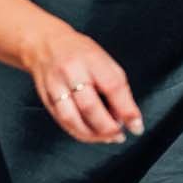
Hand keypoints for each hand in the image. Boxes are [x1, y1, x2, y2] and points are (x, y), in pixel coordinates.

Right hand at [23, 20, 142, 142]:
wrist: (45, 44)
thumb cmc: (80, 52)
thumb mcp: (104, 60)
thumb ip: (116, 86)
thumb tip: (125, 115)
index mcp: (91, 59)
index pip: (113, 87)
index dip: (126, 110)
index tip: (136, 126)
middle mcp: (72, 72)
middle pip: (90, 106)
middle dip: (108, 127)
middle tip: (120, 135)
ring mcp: (56, 86)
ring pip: (72, 118)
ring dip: (92, 134)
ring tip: (106, 138)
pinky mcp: (46, 98)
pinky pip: (61, 121)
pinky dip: (78, 132)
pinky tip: (89, 135)